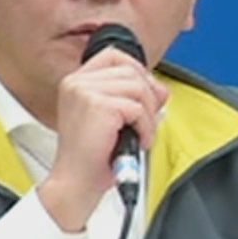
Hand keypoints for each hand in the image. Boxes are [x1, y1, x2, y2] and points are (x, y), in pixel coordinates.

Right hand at [37, 47, 167, 231]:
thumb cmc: (92, 157)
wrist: (76, 183)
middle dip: (149, 97)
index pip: (114, 56)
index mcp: (76, 82)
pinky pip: (138, 108)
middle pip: (131, 71)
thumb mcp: (112, 118)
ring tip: (139, 135)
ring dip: (148, 115)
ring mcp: (85, 91)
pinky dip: (145, 127)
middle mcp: (77, 82)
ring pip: (138, 88)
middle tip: (147, 121)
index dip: (137, 71)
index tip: (145, 94)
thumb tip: (161, 89)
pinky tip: (137, 141)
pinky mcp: (98, 105)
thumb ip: (132, 97)